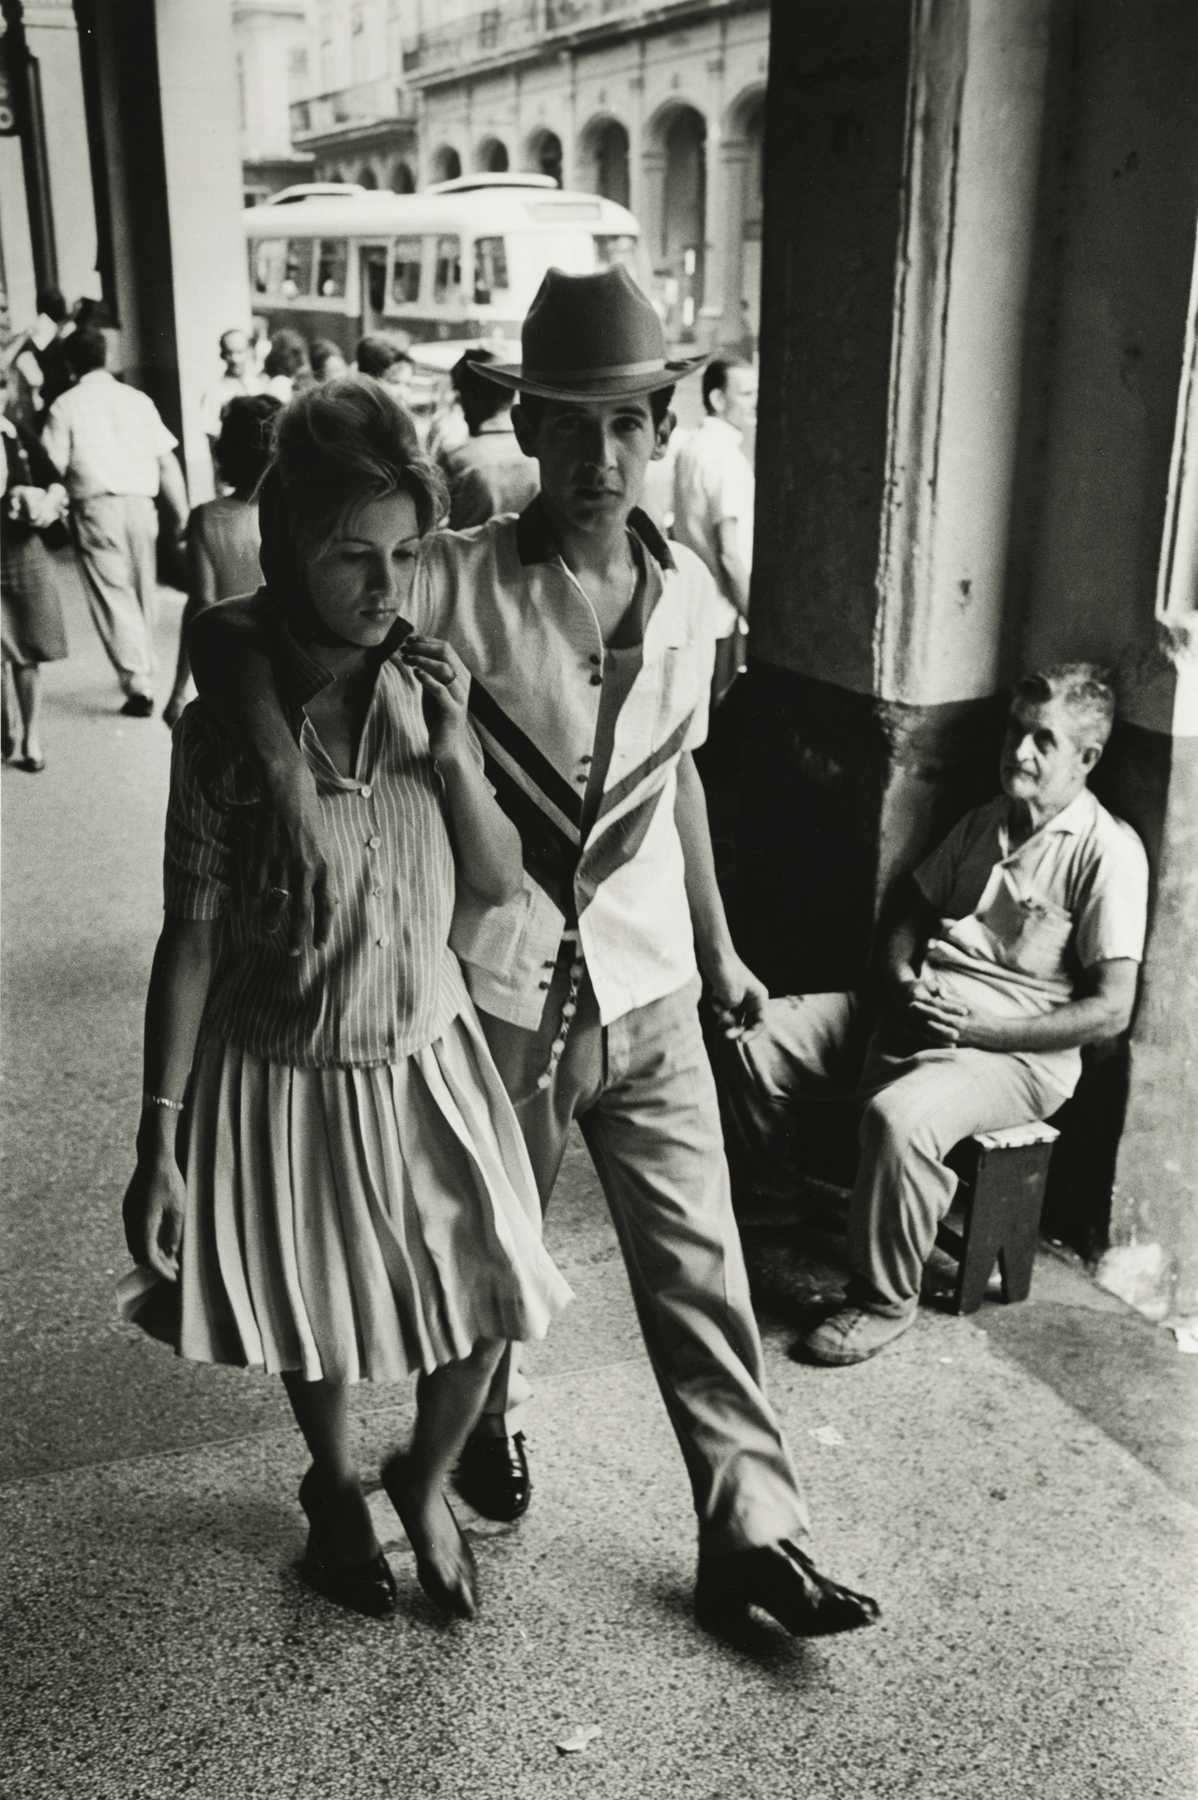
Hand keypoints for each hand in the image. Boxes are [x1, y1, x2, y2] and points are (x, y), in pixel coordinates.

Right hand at [123, 1149, 185, 1281]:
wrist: (153, 1158)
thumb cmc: (170, 1182)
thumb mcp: (179, 1210)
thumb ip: (174, 1234)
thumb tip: (171, 1254)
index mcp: (143, 1224)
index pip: (148, 1257)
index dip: (160, 1270)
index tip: (173, 1277)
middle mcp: (131, 1222)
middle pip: (139, 1254)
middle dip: (156, 1265)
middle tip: (175, 1268)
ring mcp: (127, 1215)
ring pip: (135, 1244)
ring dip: (150, 1253)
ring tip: (170, 1256)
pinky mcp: (128, 1209)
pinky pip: (134, 1234)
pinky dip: (146, 1242)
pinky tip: (160, 1240)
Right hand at [255, 761, 338, 953]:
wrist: (288, 792)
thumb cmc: (310, 818)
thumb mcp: (326, 845)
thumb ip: (325, 873)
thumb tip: (327, 899)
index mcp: (326, 867)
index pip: (327, 906)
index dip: (324, 928)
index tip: (319, 945)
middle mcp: (306, 870)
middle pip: (302, 913)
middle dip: (298, 937)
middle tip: (294, 953)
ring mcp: (282, 865)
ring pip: (277, 904)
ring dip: (273, 923)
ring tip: (270, 933)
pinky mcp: (262, 858)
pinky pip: (257, 888)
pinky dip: (254, 903)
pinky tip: (253, 911)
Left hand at [401, 635, 471, 761]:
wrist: (449, 746)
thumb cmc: (439, 717)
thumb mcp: (434, 690)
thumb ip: (430, 673)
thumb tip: (415, 653)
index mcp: (461, 675)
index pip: (446, 648)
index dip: (426, 641)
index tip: (409, 640)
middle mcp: (463, 683)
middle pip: (446, 654)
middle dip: (422, 647)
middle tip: (404, 648)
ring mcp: (459, 697)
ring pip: (444, 668)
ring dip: (421, 660)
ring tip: (405, 658)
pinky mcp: (452, 711)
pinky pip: (441, 690)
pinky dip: (427, 679)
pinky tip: (415, 672)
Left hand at [707, 951, 769, 1041]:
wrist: (714, 955)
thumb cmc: (726, 974)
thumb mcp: (731, 999)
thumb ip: (733, 1015)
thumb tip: (731, 1024)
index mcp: (760, 998)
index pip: (760, 1022)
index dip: (752, 1033)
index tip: (740, 1040)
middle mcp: (753, 998)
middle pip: (747, 1022)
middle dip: (736, 1027)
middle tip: (726, 1035)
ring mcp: (741, 997)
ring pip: (733, 1016)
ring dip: (723, 1014)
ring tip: (716, 1001)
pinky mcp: (729, 995)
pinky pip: (724, 1009)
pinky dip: (717, 1005)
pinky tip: (713, 994)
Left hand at [903, 985, 1004, 1050]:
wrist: (1000, 1036)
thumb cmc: (987, 1018)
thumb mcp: (972, 1006)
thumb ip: (955, 999)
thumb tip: (940, 991)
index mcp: (959, 1019)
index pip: (938, 1012)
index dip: (924, 1007)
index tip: (911, 1002)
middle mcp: (955, 1030)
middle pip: (932, 1024)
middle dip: (917, 1020)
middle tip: (902, 1016)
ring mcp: (956, 1040)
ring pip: (933, 1037)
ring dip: (917, 1033)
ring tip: (903, 1029)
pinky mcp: (957, 1048)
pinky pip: (939, 1046)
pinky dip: (927, 1044)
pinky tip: (917, 1042)